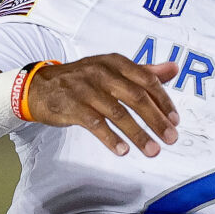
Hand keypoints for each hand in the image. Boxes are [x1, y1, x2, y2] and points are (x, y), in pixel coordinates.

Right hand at [24, 54, 180, 156]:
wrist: (39, 87)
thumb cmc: (83, 80)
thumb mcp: (112, 70)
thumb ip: (144, 71)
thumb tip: (175, 68)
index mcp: (115, 62)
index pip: (147, 80)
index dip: (164, 101)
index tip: (175, 121)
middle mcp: (102, 72)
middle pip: (136, 97)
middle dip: (156, 120)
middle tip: (171, 139)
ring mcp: (86, 90)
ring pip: (118, 113)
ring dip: (138, 134)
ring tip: (153, 150)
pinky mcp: (72, 107)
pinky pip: (96, 125)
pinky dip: (111, 139)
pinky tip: (123, 151)